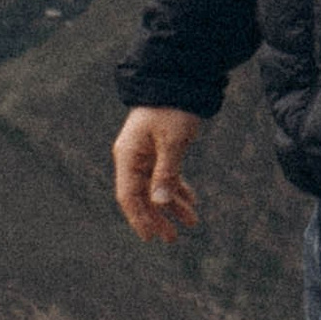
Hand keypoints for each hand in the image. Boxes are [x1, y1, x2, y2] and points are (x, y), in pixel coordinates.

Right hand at [113, 106, 203, 238]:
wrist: (178, 80)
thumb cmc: (173, 109)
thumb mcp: (173, 142)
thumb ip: (166, 173)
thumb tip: (159, 203)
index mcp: (128, 156)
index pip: (128, 196)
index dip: (139, 218)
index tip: (151, 238)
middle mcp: (132, 158)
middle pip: (141, 196)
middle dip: (158, 217)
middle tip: (174, 238)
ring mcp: (144, 154)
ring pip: (155, 187)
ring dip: (172, 205)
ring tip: (191, 223)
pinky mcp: (158, 149)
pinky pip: (165, 175)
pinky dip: (177, 188)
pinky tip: (191, 201)